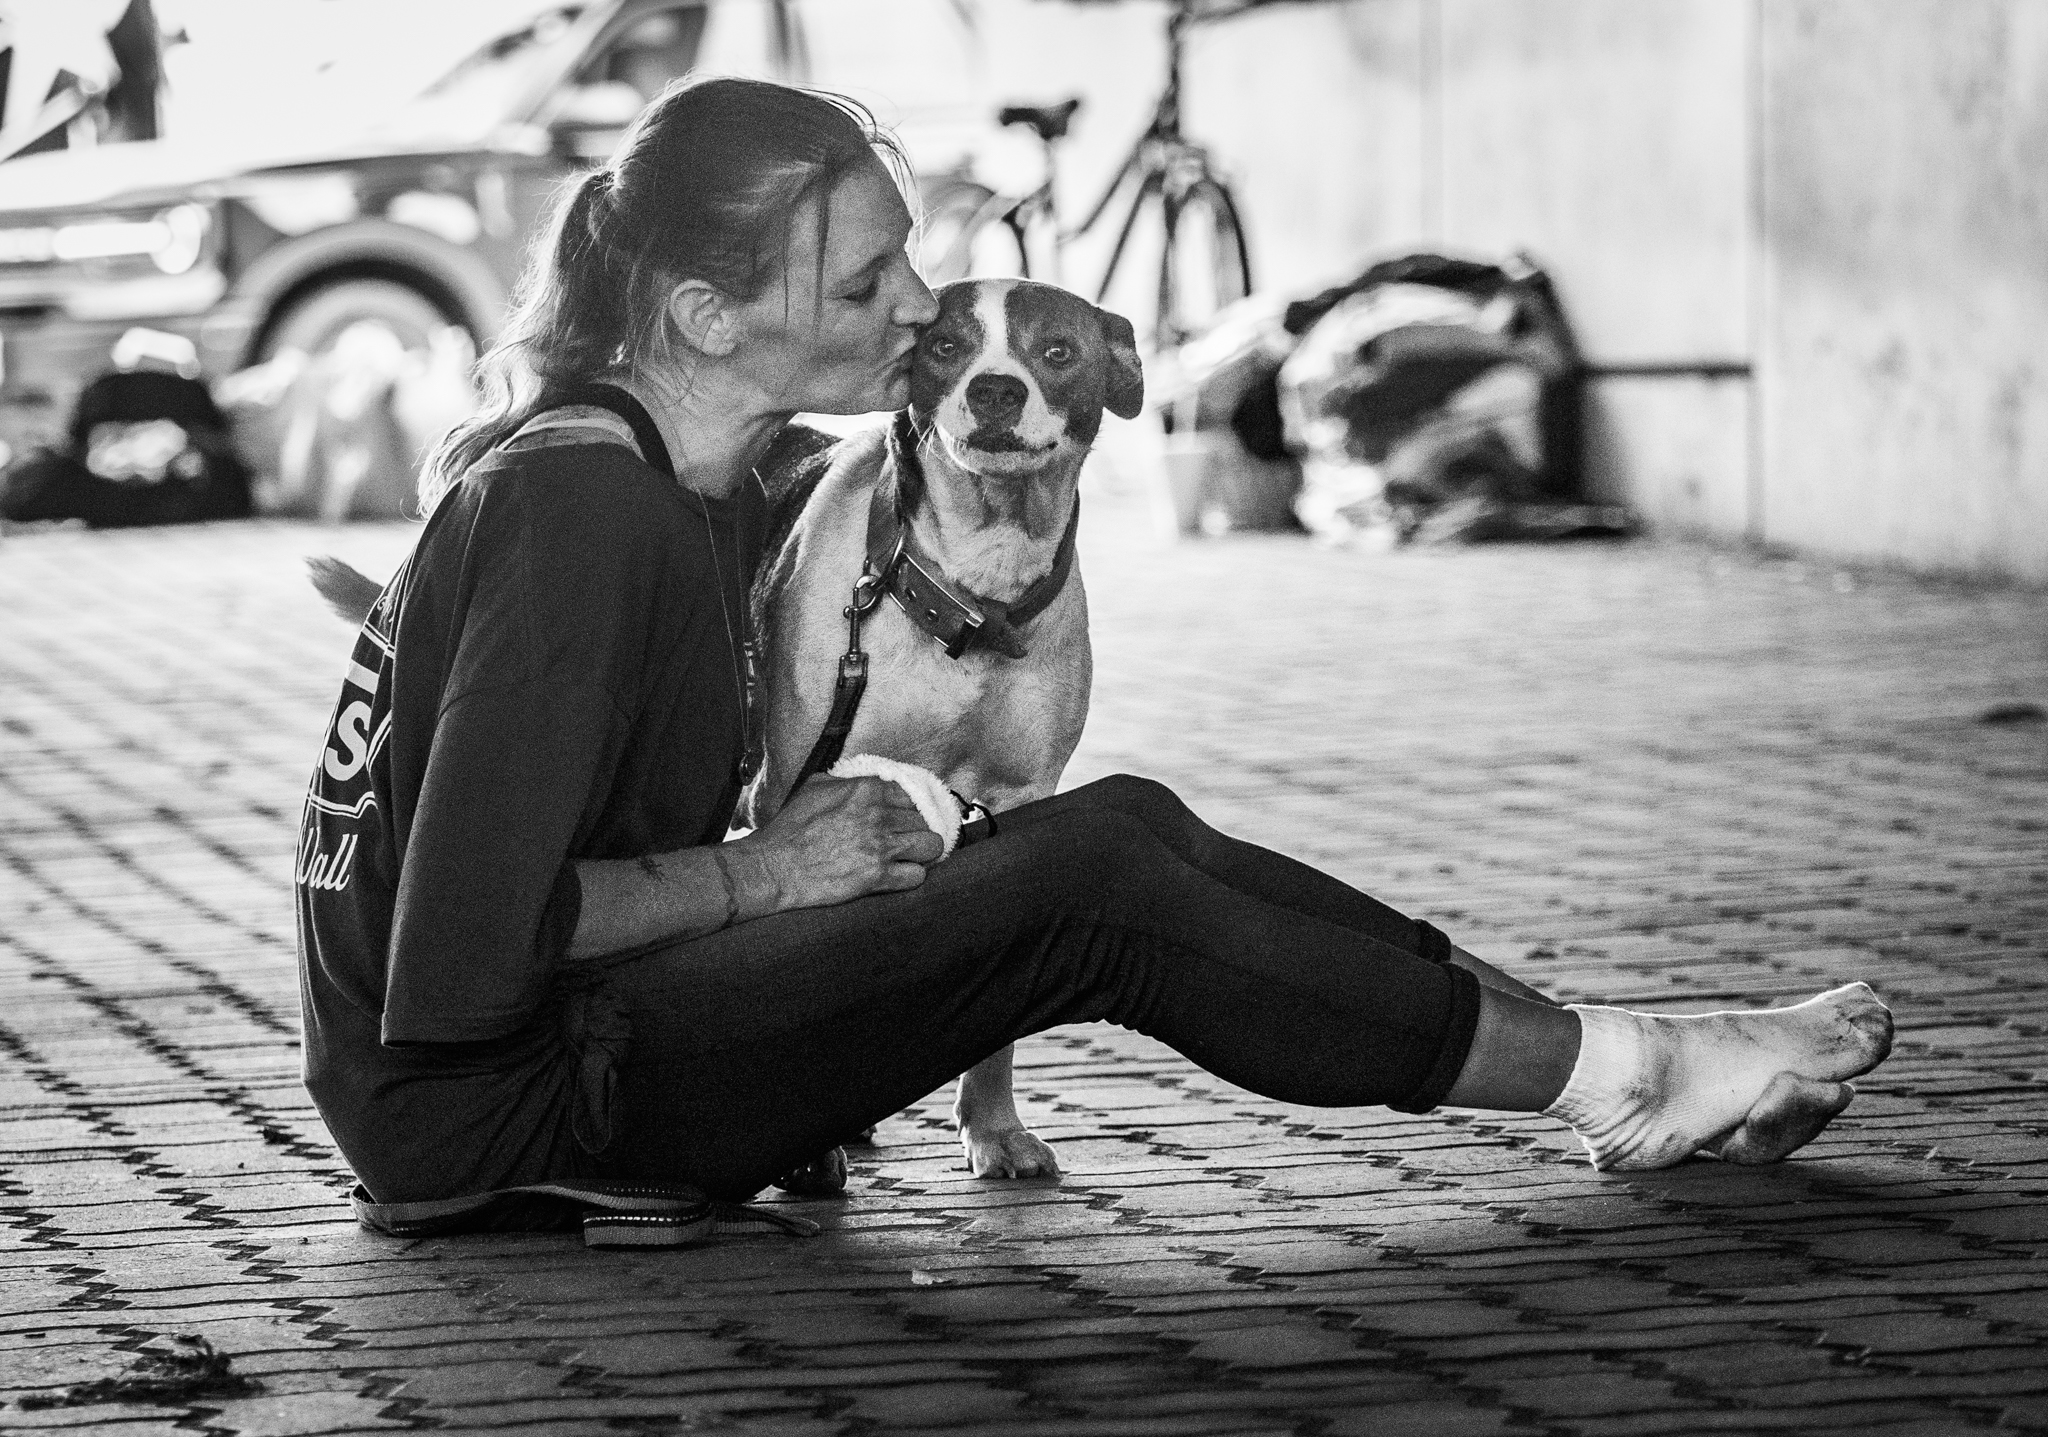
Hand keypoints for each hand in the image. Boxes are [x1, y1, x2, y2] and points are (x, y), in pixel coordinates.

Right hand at [728, 776, 943, 913]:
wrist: (774, 867)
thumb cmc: (790, 829)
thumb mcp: (814, 788)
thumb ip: (845, 781)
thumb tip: (861, 782)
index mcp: (867, 790)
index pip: (911, 794)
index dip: (909, 808)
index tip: (906, 818)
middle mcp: (878, 816)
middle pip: (924, 820)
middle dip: (917, 830)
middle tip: (906, 839)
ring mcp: (880, 847)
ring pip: (931, 845)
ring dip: (923, 852)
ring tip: (911, 856)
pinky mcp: (877, 877)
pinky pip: (917, 875)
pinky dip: (912, 876)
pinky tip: (900, 875)